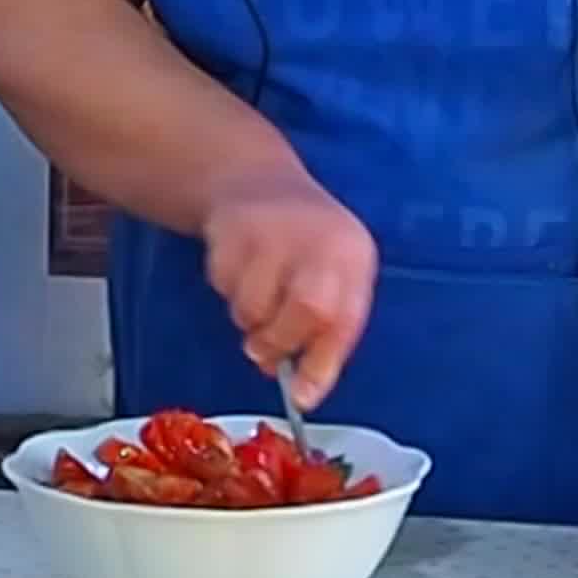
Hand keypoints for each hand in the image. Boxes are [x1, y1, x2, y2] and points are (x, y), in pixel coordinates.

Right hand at [199, 167, 375, 409]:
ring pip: (254, 306)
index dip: (323, 362)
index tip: (302, 396)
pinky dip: (227, 291)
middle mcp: (320, 238)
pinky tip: (240, 268)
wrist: (257, 182)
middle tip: (265, 350)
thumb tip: (304, 395)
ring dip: (248, 320)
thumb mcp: (332, 280)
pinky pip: (224, 286)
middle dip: (280, 341)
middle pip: (306, 310)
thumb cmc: (304, 246)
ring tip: (255, 300)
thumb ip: (325, 335)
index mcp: (353, 255)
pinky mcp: (233, 229)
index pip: (345, 317)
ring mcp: (276, 230)